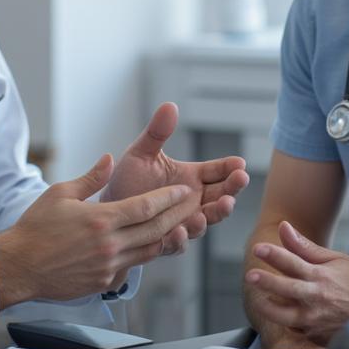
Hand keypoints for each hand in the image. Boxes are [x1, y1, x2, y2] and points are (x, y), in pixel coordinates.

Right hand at [0, 153, 198, 308]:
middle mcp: (110, 245)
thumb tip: (109, 160)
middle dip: (177, 216)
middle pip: (155, 230)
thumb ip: (90, 178)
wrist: (18, 267)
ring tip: (180, 226)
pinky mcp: (103, 283)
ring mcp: (108, 267)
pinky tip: (149, 246)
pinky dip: (143, 255)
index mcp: (101, 219)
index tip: (183, 191)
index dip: (168, 198)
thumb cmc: (35, 228)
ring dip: (166, 238)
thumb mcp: (60, 193)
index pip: (146, 207)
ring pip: (148, 251)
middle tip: (193, 206)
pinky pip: (131, 267)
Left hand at [102, 103, 248, 253]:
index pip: (218, 171)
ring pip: (206, 221)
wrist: (107, 209)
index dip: (230, 168)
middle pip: (221, 195)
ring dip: (215, 214)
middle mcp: (192, 201)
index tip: (240, 163)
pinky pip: (178, 243)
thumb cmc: (127, 179)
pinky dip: (182, 238)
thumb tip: (170, 105)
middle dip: (232, 189)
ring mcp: (183, 222)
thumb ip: (157, 133)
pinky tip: (180, 230)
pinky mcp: (166, 241)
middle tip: (240, 180)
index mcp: (191, 177)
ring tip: (220, 205)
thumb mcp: (142, 153)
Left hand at [244, 221, 348, 347]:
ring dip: (270, 308)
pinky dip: (285, 325)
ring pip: (288, 316)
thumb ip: (305, 246)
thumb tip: (284, 227)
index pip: (293, 262)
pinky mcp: (319, 336)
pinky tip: (275, 318)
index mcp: (321, 276)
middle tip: (251, 276)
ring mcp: (318, 320)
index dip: (274, 254)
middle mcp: (318, 298)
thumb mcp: (334, 259)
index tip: (259, 248)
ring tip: (258, 300)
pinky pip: (298, 332)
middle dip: (268, 282)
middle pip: (288, 289)